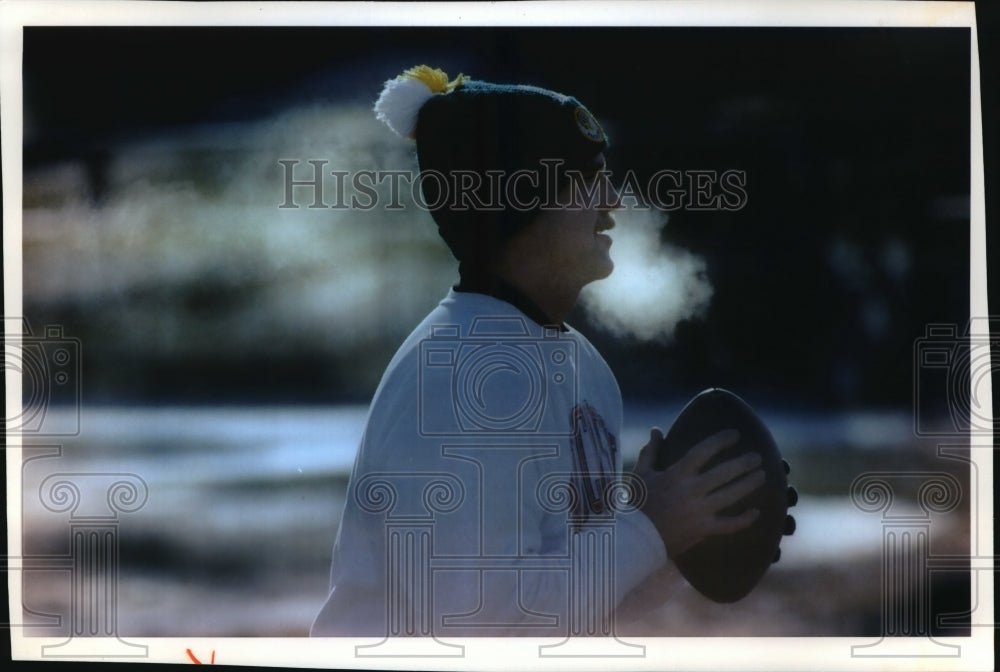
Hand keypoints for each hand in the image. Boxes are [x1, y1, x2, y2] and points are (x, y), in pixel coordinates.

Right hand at [633, 427, 764, 557]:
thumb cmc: (636, 504)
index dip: (721, 441)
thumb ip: (651, 451)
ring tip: (761, 475)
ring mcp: (700, 511)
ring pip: (731, 495)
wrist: (635, 538)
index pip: (704, 451)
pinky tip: (756, 512)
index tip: (735, 435)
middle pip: (725, 473)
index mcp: (677, 474)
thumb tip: (657, 430)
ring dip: (748, 484)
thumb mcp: (640, 474)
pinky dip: (744, 519)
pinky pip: (729, 525)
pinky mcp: (703, 529)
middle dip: (744, 463)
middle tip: (757, 457)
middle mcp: (692, 490)